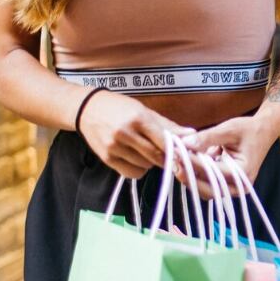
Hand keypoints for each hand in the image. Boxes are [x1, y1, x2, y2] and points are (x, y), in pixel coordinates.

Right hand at [77, 89, 195, 177]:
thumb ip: (168, 125)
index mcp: (138, 118)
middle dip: (166, 159)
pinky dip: (138, 168)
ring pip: (145, 166)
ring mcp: (114, 147)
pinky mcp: (107, 158)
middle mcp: (125, 133)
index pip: (163, 141)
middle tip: (169, 156)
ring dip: (150, 162)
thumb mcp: (144, 111)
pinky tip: (135, 157)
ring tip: (145, 150)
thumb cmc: (120, 108)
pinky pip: (131, 172)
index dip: (176, 151)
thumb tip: (191, 134)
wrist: (87, 109)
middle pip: (155, 156)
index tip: (184, 155)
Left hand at [175, 115, 278, 198]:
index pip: (214, 173)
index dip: (194, 165)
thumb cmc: (249, 129)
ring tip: (177, 163)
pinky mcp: (226, 184)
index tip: (177, 155)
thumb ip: (207, 137)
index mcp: (244, 173)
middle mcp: (239, 186)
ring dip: (191, 178)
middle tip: (173, 163)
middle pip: (209, 189)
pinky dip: (196, 175)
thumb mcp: (229, 128)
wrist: (263, 131)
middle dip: (189, 177)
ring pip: (206, 190)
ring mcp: (233, 187)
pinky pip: (208, 184)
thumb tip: (185, 144)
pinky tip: (185, 164)